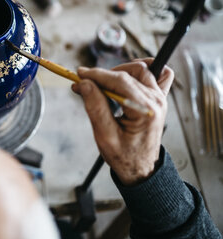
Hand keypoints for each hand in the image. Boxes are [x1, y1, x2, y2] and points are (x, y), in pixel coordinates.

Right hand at [71, 59, 173, 185]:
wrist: (141, 168)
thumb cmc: (124, 156)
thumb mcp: (105, 135)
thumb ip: (95, 106)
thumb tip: (84, 83)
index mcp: (145, 111)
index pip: (119, 81)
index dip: (97, 75)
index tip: (79, 75)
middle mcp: (156, 101)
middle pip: (128, 73)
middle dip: (103, 75)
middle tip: (83, 83)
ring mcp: (160, 98)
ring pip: (141, 69)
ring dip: (120, 72)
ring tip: (102, 84)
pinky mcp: (159, 98)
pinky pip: (159, 74)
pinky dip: (143, 70)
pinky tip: (127, 77)